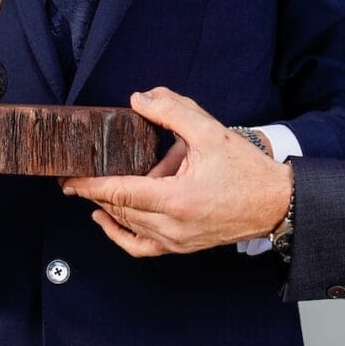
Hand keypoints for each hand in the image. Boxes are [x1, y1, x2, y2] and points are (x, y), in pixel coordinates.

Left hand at [63, 87, 290, 256]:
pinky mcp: (181, 247)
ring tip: (90, 187)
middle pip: (119, 209)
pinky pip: (140, 246)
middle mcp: (174, 226)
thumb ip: (172, 110)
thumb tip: (139, 98)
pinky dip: (119, 233)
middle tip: (72, 175)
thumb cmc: (247, 170)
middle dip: (93, 192)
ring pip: (127, 226)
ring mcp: (177, 241)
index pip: (120, 193)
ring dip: (107, 206)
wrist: (276, 203)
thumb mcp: (210, 131)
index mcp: (178, 200)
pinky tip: (106, 218)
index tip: (68, 177)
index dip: (89, 185)